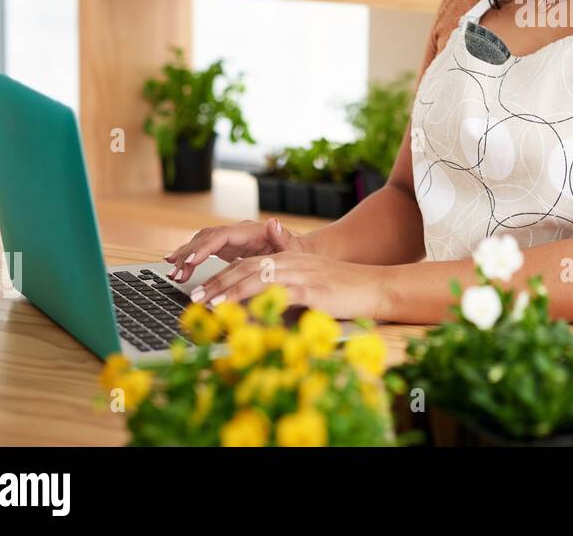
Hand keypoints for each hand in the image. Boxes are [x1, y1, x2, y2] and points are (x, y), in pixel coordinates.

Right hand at [164, 218, 309, 282]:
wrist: (299, 252)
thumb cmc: (298, 252)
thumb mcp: (294, 248)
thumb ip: (284, 238)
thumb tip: (274, 222)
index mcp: (252, 231)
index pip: (223, 236)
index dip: (205, 247)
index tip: (191, 260)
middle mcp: (238, 232)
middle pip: (207, 238)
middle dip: (189, 254)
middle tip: (175, 272)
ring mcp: (232, 239)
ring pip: (201, 243)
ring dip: (186, 257)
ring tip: (173, 274)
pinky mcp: (228, 248)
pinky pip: (204, 251)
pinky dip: (190, 259)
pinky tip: (178, 268)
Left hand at [189, 252, 383, 320]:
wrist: (377, 287)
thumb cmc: (346, 292)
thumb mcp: (311, 290)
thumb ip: (286, 295)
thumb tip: (259, 312)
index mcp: (290, 260)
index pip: (249, 263)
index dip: (222, 276)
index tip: (202, 290)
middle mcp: (293, 263)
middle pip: (247, 267)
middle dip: (218, 282)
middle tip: (195, 298)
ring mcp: (303, 274)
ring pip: (259, 277)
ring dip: (231, 290)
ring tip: (211, 303)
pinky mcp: (313, 289)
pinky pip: (281, 293)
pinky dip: (260, 300)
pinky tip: (247, 310)